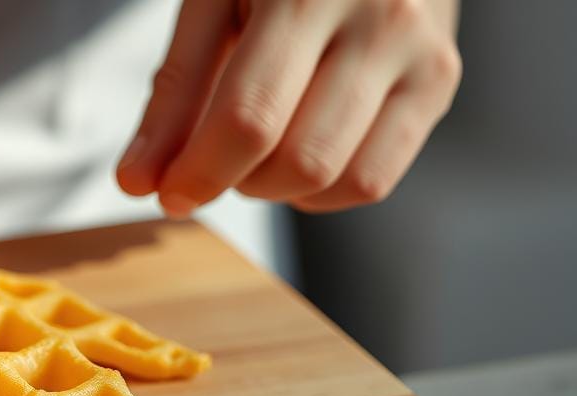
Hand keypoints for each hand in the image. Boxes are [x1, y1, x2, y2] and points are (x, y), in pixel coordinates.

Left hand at [117, 0, 460, 215]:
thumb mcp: (212, 4)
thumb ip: (175, 92)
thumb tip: (138, 183)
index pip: (250, 117)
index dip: (200, 172)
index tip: (166, 195)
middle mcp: (378, 17)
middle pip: (298, 158)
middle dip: (236, 181)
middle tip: (210, 159)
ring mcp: (420, 51)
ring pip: (337, 177)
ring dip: (274, 189)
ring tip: (254, 149)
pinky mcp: (439, 81)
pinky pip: (373, 181)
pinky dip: (319, 192)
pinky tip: (295, 155)